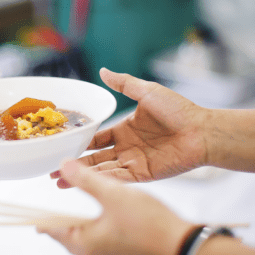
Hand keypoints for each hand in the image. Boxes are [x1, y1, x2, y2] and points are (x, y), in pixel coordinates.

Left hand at [38, 160, 193, 254]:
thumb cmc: (147, 222)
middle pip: (70, 237)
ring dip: (84, 225)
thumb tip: (64, 165)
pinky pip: (107, 244)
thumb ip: (86, 179)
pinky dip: (102, 230)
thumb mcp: (112, 193)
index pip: (53, 230)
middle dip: (63, 222)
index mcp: (86, 243)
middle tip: (56, 211)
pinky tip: (111, 219)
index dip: (42, 219)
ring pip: (90, 241)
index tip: (33, 215)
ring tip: (83, 211)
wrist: (183, 245)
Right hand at [52, 68, 208, 186]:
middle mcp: (126, 147)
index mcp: (125, 129)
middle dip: (73, 164)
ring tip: (59, 182)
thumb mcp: (147, 92)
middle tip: (51, 170)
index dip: (78, 142)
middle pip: (94, 158)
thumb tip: (103, 71)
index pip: (96, 137)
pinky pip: (118, 178)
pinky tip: (84, 183)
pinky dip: (102, 181)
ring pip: (102, 171)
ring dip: (82, 176)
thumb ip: (124, 84)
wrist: (202, 131)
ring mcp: (133, 162)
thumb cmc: (179, 110)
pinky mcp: (143, 175)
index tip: (60, 145)